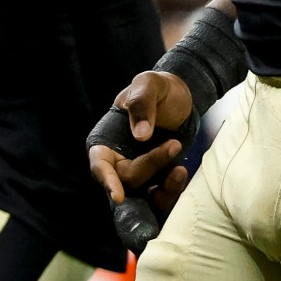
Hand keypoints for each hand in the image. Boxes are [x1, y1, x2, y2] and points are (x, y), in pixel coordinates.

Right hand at [87, 70, 197, 252]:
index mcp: (105, 141)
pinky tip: (181, 171)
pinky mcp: (156, 180)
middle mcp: (117, 161)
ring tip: (181, 169)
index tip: (118, 195)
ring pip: (144, 196)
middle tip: (174, 143)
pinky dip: (172, 189)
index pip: (99, 165)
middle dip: (151, 165)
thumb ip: (142, 104)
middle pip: (127, 178)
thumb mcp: (148, 84)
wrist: (180, 97)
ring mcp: (137, 173)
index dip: (106, 180)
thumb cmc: (157, 87)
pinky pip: (161, 196)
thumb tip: (141, 136)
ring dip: (163, 188)